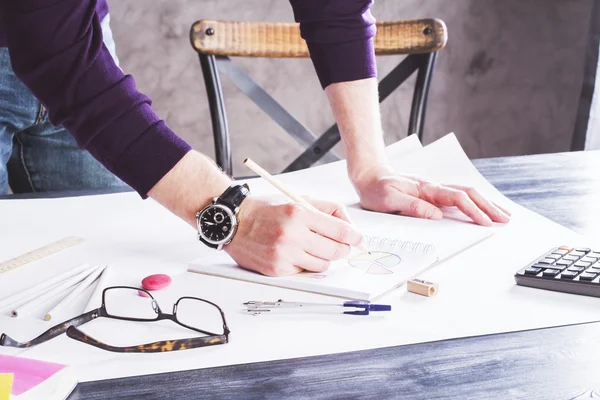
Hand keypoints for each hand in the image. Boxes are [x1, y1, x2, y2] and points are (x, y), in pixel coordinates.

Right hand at [225, 196, 363, 276]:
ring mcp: (284, 254)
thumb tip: (349, 226)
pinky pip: (303, 271)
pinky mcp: (276, 269)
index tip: (357, 238)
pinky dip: (304, 264)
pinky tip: (294, 253)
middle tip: (340, 245)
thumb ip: (325, 209)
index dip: (354, 236)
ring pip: (322, 265)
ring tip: (312, 247)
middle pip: (335, 251)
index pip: (339, 230)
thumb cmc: (265, 210)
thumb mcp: (296, 199)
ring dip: (323, 257)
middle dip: (342, 248)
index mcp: (299, 214)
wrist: (233, 222)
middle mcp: (292, 235)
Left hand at [351, 164, 510, 225]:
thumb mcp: (389, 199)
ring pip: (466, 194)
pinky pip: (458, 196)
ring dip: (485, 204)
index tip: (485, 223)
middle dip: (488, 207)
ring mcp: (434, 190)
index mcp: (426, 189)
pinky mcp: (432, 193)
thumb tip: (436, 215)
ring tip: (501, 214)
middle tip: (505, 219)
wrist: (369, 176)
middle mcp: (434, 187)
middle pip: (468, 194)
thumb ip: (413, 207)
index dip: (473, 211)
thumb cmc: (376, 189)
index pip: (456, 198)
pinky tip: (479, 208)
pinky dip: (473, 202)